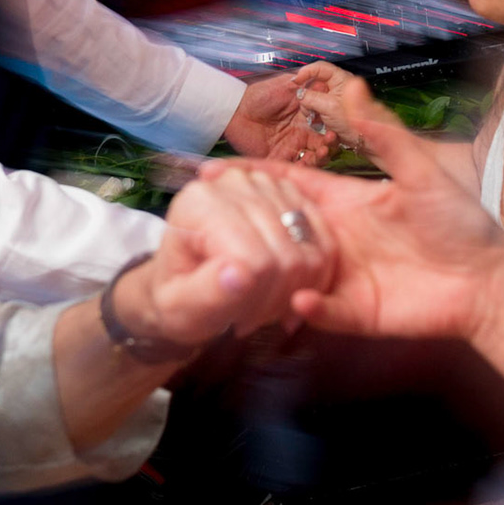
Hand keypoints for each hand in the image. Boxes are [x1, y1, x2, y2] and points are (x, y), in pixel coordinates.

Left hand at [114, 166, 334, 347]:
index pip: (258, 260)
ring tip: (263, 304)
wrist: (187, 283)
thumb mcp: (180, 309)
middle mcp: (232, 183)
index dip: (257, 300)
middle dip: (276, 300)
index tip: (237, 320)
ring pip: (311, 251)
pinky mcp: (289, 192)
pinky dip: (315, 274)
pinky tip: (289, 291)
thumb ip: (206, 295)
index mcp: (199, 205)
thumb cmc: (179, 299)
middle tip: (251, 316)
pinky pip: (324, 238)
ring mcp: (264, 184)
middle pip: (287, 255)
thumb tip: (241, 275)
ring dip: (295, 290)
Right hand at [205, 78, 503, 341]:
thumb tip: (353, 83)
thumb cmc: (461, 224)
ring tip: (241, 265)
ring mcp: (340, 276)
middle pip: (278, 228)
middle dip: (244, 224)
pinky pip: (320, 311)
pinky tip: (301, 302)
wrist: (491, 282)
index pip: (289, 184)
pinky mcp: (354, 312)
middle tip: (207, 220)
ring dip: (266, 270)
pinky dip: (308, 308)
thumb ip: (383, 133)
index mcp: (346, 201)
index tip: (212, 170)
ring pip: (288, 273)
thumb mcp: (421, 172)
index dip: (252, 176)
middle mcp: (335, 238)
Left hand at [222, 73, 334, 165]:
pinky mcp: (278, 158)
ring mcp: (290, 148)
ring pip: (312, 159)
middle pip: (323, 146)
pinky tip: (305, 163)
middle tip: (329, 143)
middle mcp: (300, 135)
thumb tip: (325, 83)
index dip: (333, 129)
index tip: (336, 128)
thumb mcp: (285, 86)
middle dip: (330, 146)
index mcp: (305, 118)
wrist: (234, 108)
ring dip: (320, 158)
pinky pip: (294, 168)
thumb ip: (305, 87)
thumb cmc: (258, 95)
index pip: (326, 127)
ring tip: (321, 153)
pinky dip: (303, 169)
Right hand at [291, 62, 418, 171]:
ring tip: (315, 119)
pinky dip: (319, 119)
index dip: (306, 72)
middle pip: (316, 86)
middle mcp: (343, 89)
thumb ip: (312, 98)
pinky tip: (322, 126)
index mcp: (343, 80)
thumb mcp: (330, 107)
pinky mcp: (340, 115)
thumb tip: (301, 94)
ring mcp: (341, 103)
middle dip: (308, 96)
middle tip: (307, 107)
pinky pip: (323, 113)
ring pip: (318, 101)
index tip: (296, 81)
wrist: (375, 145)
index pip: (319, 68)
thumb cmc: (363, 125)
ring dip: (313, 110)